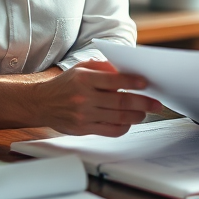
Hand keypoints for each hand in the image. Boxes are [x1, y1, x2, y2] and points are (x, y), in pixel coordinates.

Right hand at [26, 60, 162, 136]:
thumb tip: (127, 71)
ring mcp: (84, 115)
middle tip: (156, 104)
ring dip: (137, 116)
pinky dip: (124, 127)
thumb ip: (103, 68)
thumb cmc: (65, 84)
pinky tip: (129, 122)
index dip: (132, 83)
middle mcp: (84, 97)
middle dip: (143, 103)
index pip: (114, 81)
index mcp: (84, 79)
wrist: (42, 103)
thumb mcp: (81, 68)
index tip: (146, 84)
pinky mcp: (83, 129)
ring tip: (145, 113)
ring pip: (118, 118)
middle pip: (121, 102)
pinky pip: (110, 131)